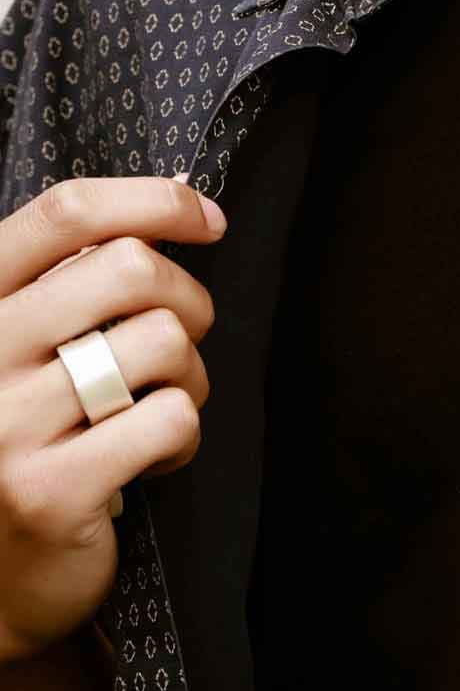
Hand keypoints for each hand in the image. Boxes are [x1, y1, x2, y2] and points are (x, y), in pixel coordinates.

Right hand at [0, 174, 226, 663]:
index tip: (208, 219)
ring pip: (162, 343)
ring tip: (159, 405)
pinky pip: (172, 419)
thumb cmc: (36, 434)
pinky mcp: (47, 491)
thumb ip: (83, 278)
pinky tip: (150, 458)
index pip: (65, 212)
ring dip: (190, 375)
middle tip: (181, 341)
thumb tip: (183, 200)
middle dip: (188, 301)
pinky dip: (184, 437)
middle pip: (131, 269)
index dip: (155, 201)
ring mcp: (3, 425)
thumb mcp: (38, 343)